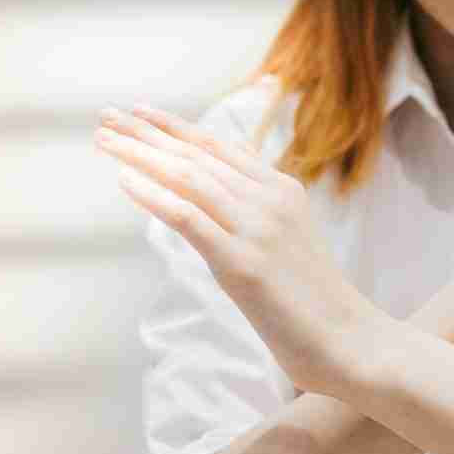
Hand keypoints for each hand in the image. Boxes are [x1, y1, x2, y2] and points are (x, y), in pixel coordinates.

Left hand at [94, 104, 383, 394]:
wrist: (350, 340)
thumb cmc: (318, 301)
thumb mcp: (291, 241)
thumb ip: (260, 212)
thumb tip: (222, 200)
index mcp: (285, 191)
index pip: (220, 148)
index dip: (176, 128)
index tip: (139, 113)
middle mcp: (271, 201)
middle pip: (199, 157)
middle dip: (148, 134)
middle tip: (107, 117)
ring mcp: (258, 230)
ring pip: (190, 179)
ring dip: (141, 155)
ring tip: (104, 140)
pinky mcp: (244, 264)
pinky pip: (189, 218)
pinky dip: (154, 196)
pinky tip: (124, 180)